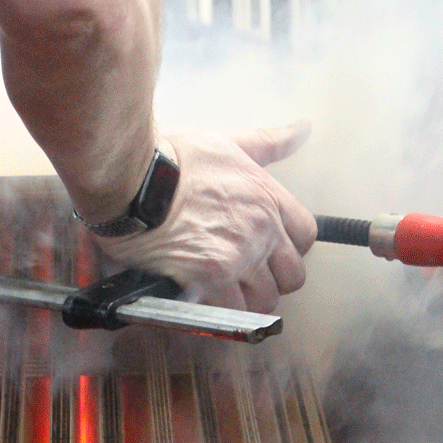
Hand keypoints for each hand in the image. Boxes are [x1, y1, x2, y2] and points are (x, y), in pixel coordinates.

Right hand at [97, 121, 316, 310]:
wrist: (136, 181)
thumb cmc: (174, 161)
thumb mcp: (229, 144)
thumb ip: (267, 144)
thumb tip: (302, 129)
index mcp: (269, 198)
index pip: (306, 236)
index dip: (290, 249)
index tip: (270, 251)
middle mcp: (262, 230)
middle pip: (292, 276)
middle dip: (273, 280)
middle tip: (247, 277)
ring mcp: (240, 257)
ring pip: (264, 300)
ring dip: (246, 301)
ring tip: (223, 292)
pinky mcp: (212, 280)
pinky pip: (233, 313)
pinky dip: (220, 313)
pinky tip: (205, 300)